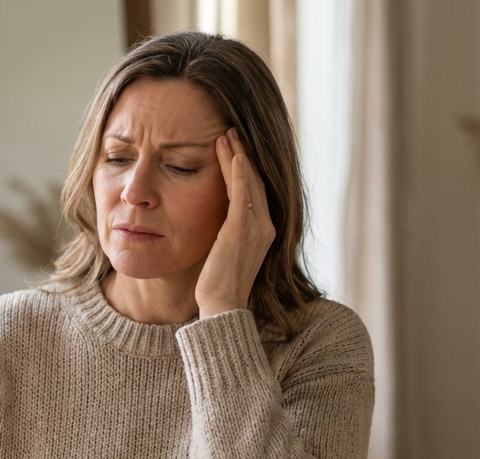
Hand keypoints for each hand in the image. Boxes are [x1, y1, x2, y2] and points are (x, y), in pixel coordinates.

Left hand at [195, 128, 275, 318]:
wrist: (221, 307)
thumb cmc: (217, 285)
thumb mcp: (224, 252)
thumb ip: (225, 233)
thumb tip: (215, 222)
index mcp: (261, 231)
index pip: (253, 191)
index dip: (244, 167)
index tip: (232, 148)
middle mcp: (264, 227)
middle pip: (254, 181)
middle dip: (242, 154)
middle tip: (231, 131)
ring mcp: (255, 228)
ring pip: (249, 183)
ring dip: (237, 157)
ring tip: (226, 135)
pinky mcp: (241, 231)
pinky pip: (243, 196)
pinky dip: (240, 175)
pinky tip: (234, 156)